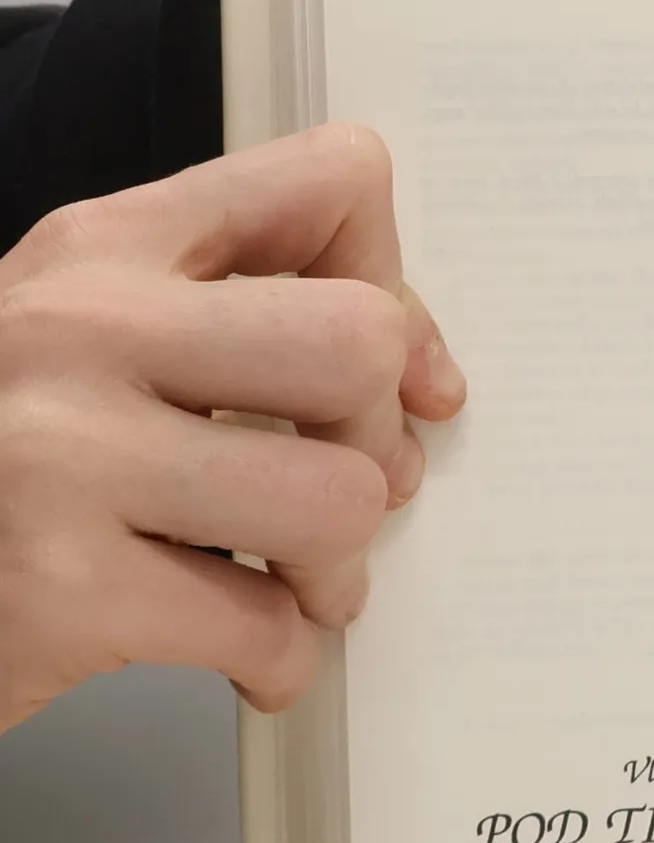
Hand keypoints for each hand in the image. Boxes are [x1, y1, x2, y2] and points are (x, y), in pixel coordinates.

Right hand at [0, 125, 464, 732]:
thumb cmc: (0, 466)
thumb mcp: (93, 343)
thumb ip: (246, 326)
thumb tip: (423, 380)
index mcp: (105, 248)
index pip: (331, 182)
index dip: (397, 291)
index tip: (392, 373)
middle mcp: (80, 328)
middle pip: (357, 345)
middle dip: (378, 443)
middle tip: (333, 494)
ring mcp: (63, 454)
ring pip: (339, 499)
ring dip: (335, 571)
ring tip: (283, 586)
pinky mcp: (62, 589)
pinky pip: (268, 627)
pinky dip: (280, 660)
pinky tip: (239, 651)